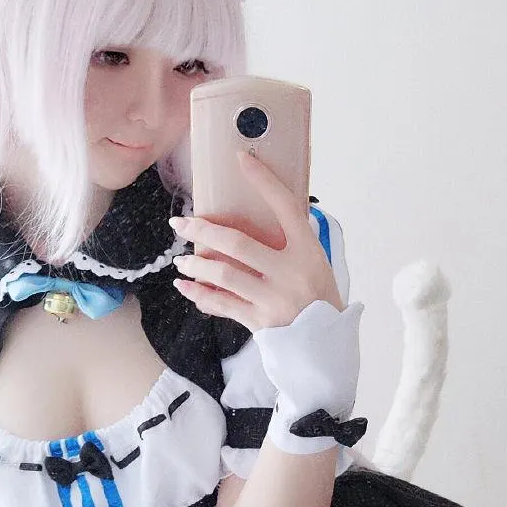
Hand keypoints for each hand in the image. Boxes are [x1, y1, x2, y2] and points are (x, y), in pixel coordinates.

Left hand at [170, 152, 343, 331]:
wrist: (325, 347)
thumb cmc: (320, 300)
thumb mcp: (317, 265)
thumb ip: (294, 243)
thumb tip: (267, 215)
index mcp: (308, 252)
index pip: (285, 207)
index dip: (263, 181)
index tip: (240, 159)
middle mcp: (290, 272)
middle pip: (238, 244)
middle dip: (203, 230)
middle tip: (180, 223)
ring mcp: (273, 298)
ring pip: (224, 275)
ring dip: (197, 264)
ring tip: (182, 260)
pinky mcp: (260, 322)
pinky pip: (222, 305)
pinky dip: (200, 295)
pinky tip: (185, 286)